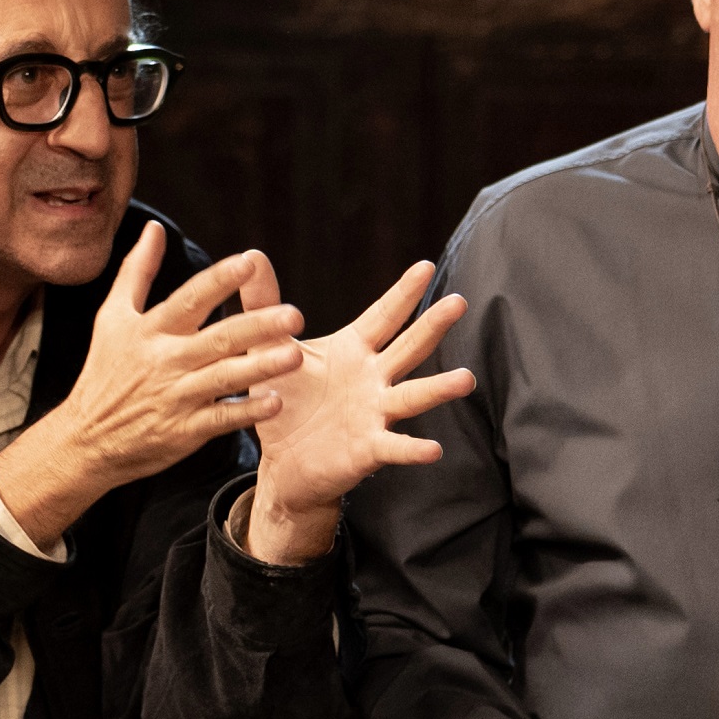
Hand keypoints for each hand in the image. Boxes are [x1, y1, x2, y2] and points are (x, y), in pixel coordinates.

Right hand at [0, 225, 303, 546]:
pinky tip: (275, 402)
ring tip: (295, 355)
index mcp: (151, 330)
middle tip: (294, 315)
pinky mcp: (183, 431)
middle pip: (217, 338)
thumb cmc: (104, 372)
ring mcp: (176, 397)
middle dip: (257, 326)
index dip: (218, 281)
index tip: (248, 262)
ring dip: (260, 367)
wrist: (86, 439)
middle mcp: (166, 361)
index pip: (189, 299)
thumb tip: (154, 228)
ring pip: (224, 378)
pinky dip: (246, 413)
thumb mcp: (112, 318)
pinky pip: (220, 420)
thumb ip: (137, 271)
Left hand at [240, 259, 476, 563]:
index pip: (383, 316)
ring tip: (466, 379)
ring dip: (439, 388)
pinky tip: (434, 449)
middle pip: (408, 348)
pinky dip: (413, 449)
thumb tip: (253, 255)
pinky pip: (394, 447)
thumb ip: (264, 305)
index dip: (403, 293)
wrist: (282, 462)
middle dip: (432, 325)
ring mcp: (375, 414)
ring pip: (412, 397)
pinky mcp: (368, 449)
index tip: (426, 267)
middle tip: (459, 302)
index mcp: (353, 351)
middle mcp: (373, 379)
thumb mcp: (270, 350)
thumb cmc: (285, 401)